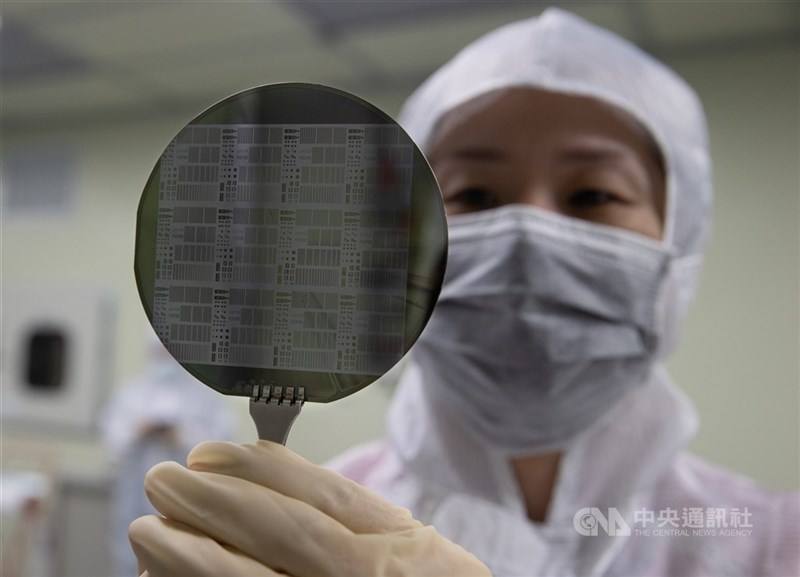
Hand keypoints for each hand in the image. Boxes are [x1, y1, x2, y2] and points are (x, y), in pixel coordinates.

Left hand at [129, 440, 491, 576]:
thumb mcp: (399, 535)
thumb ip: (340, 502)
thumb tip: (257, 462)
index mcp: (391, 550)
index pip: (318, 501)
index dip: (256, 472)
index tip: (208, 454)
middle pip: (281, 538)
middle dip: (213, 504)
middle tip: (163, 481)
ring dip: (189, 557)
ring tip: (150, 530)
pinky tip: (168, 576)